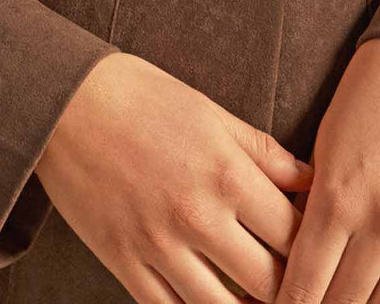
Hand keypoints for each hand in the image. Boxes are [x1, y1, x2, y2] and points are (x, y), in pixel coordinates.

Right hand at [35, 50, 314, 302]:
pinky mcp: (123, 261)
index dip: (314, 247)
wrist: (64, 99)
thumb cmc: (141, 96)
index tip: (316, 249)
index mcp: (226, 172)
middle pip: (270, 283)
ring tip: (255, 302)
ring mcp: (158, 244)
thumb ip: (264, 152)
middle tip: (296, 285)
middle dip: (290, 288)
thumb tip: (310, 181)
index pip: (295, 234)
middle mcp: (197, 214)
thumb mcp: (210, 112)